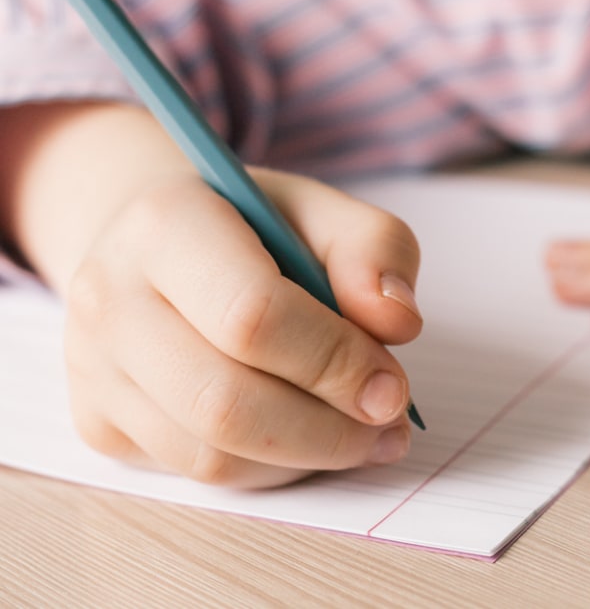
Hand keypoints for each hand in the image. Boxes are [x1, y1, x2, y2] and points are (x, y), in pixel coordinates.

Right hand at [63, 168, 422, 487]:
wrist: (158, 244)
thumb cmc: (254, 230)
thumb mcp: (325, 212)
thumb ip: (377, 250)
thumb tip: (398, 322)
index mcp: (167, 224)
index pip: (252, 316)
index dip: (335, 362)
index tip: (394, 386)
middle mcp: (109, 296)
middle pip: (225, 403)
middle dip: (328, 430)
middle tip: (390, 425)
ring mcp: (92, 366)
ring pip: (209, 456)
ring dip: (306, 459)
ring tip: (364, 435)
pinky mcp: (98, 422)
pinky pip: (195, 476)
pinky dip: (269, 470)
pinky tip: (307, 438)